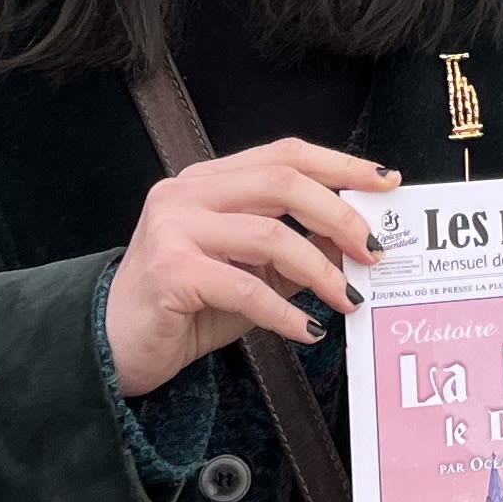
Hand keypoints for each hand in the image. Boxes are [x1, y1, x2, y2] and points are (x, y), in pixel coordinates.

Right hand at [107, 139, 396, 397]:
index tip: (387, 182)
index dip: (340, 165)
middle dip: (340, 216)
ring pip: (269, 235)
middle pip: (283, 183)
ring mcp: (172, 228)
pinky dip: (284, 311)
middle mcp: (186, 193)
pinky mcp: (169, 270)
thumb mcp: (252, 273)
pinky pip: (245, 287)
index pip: (284, 154)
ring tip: (349, 299)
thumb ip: (297, 251)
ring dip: (321, 271)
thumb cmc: (188, 307)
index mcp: (208, 181)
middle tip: (375, 252)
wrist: (115, 346)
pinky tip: (307, 330)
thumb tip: (358, 243)